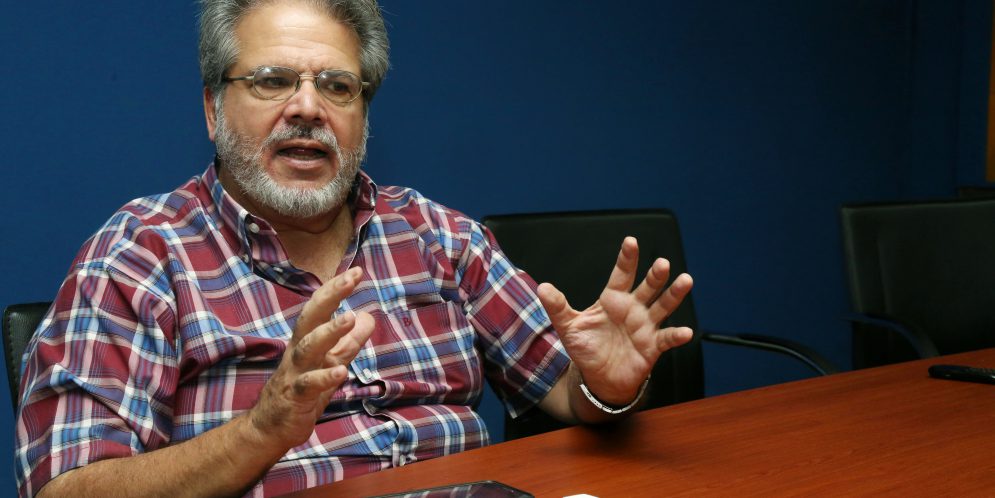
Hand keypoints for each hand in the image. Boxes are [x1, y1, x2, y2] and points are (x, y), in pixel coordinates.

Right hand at [248, 267, 373, 449]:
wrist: (270, 427)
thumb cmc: (302, 390)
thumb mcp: (330, 362)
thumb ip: (349, 342)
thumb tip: (369, 316)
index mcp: (307, 340)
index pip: (320, 308)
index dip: (336, 289)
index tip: (356, 271)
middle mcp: (298, 351)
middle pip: (311, 318)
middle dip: (330, 296)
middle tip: (350, 279)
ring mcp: (294, 373)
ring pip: (308, 348)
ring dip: (328, 332)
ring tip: (349, 318)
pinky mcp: (294, 397)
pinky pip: (308, 385)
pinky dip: (325, 378)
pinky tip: (341, 371)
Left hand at [537, 237, 692, 405]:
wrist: (598, 377)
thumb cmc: (586, 347)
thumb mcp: (568, 327)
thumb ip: (557, 307)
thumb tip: (542, 287)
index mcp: (613, 299)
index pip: (621, 274)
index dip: (626, 259)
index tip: (631, 241)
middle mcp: (633, 308)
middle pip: (647, 287)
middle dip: (655, 275)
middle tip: (663, 263)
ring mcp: (645, 326)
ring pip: (663, 306)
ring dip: (674, 294)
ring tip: (685, 280)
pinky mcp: (653, 346)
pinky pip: (667, 338)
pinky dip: (677, 335)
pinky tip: (686, 332)